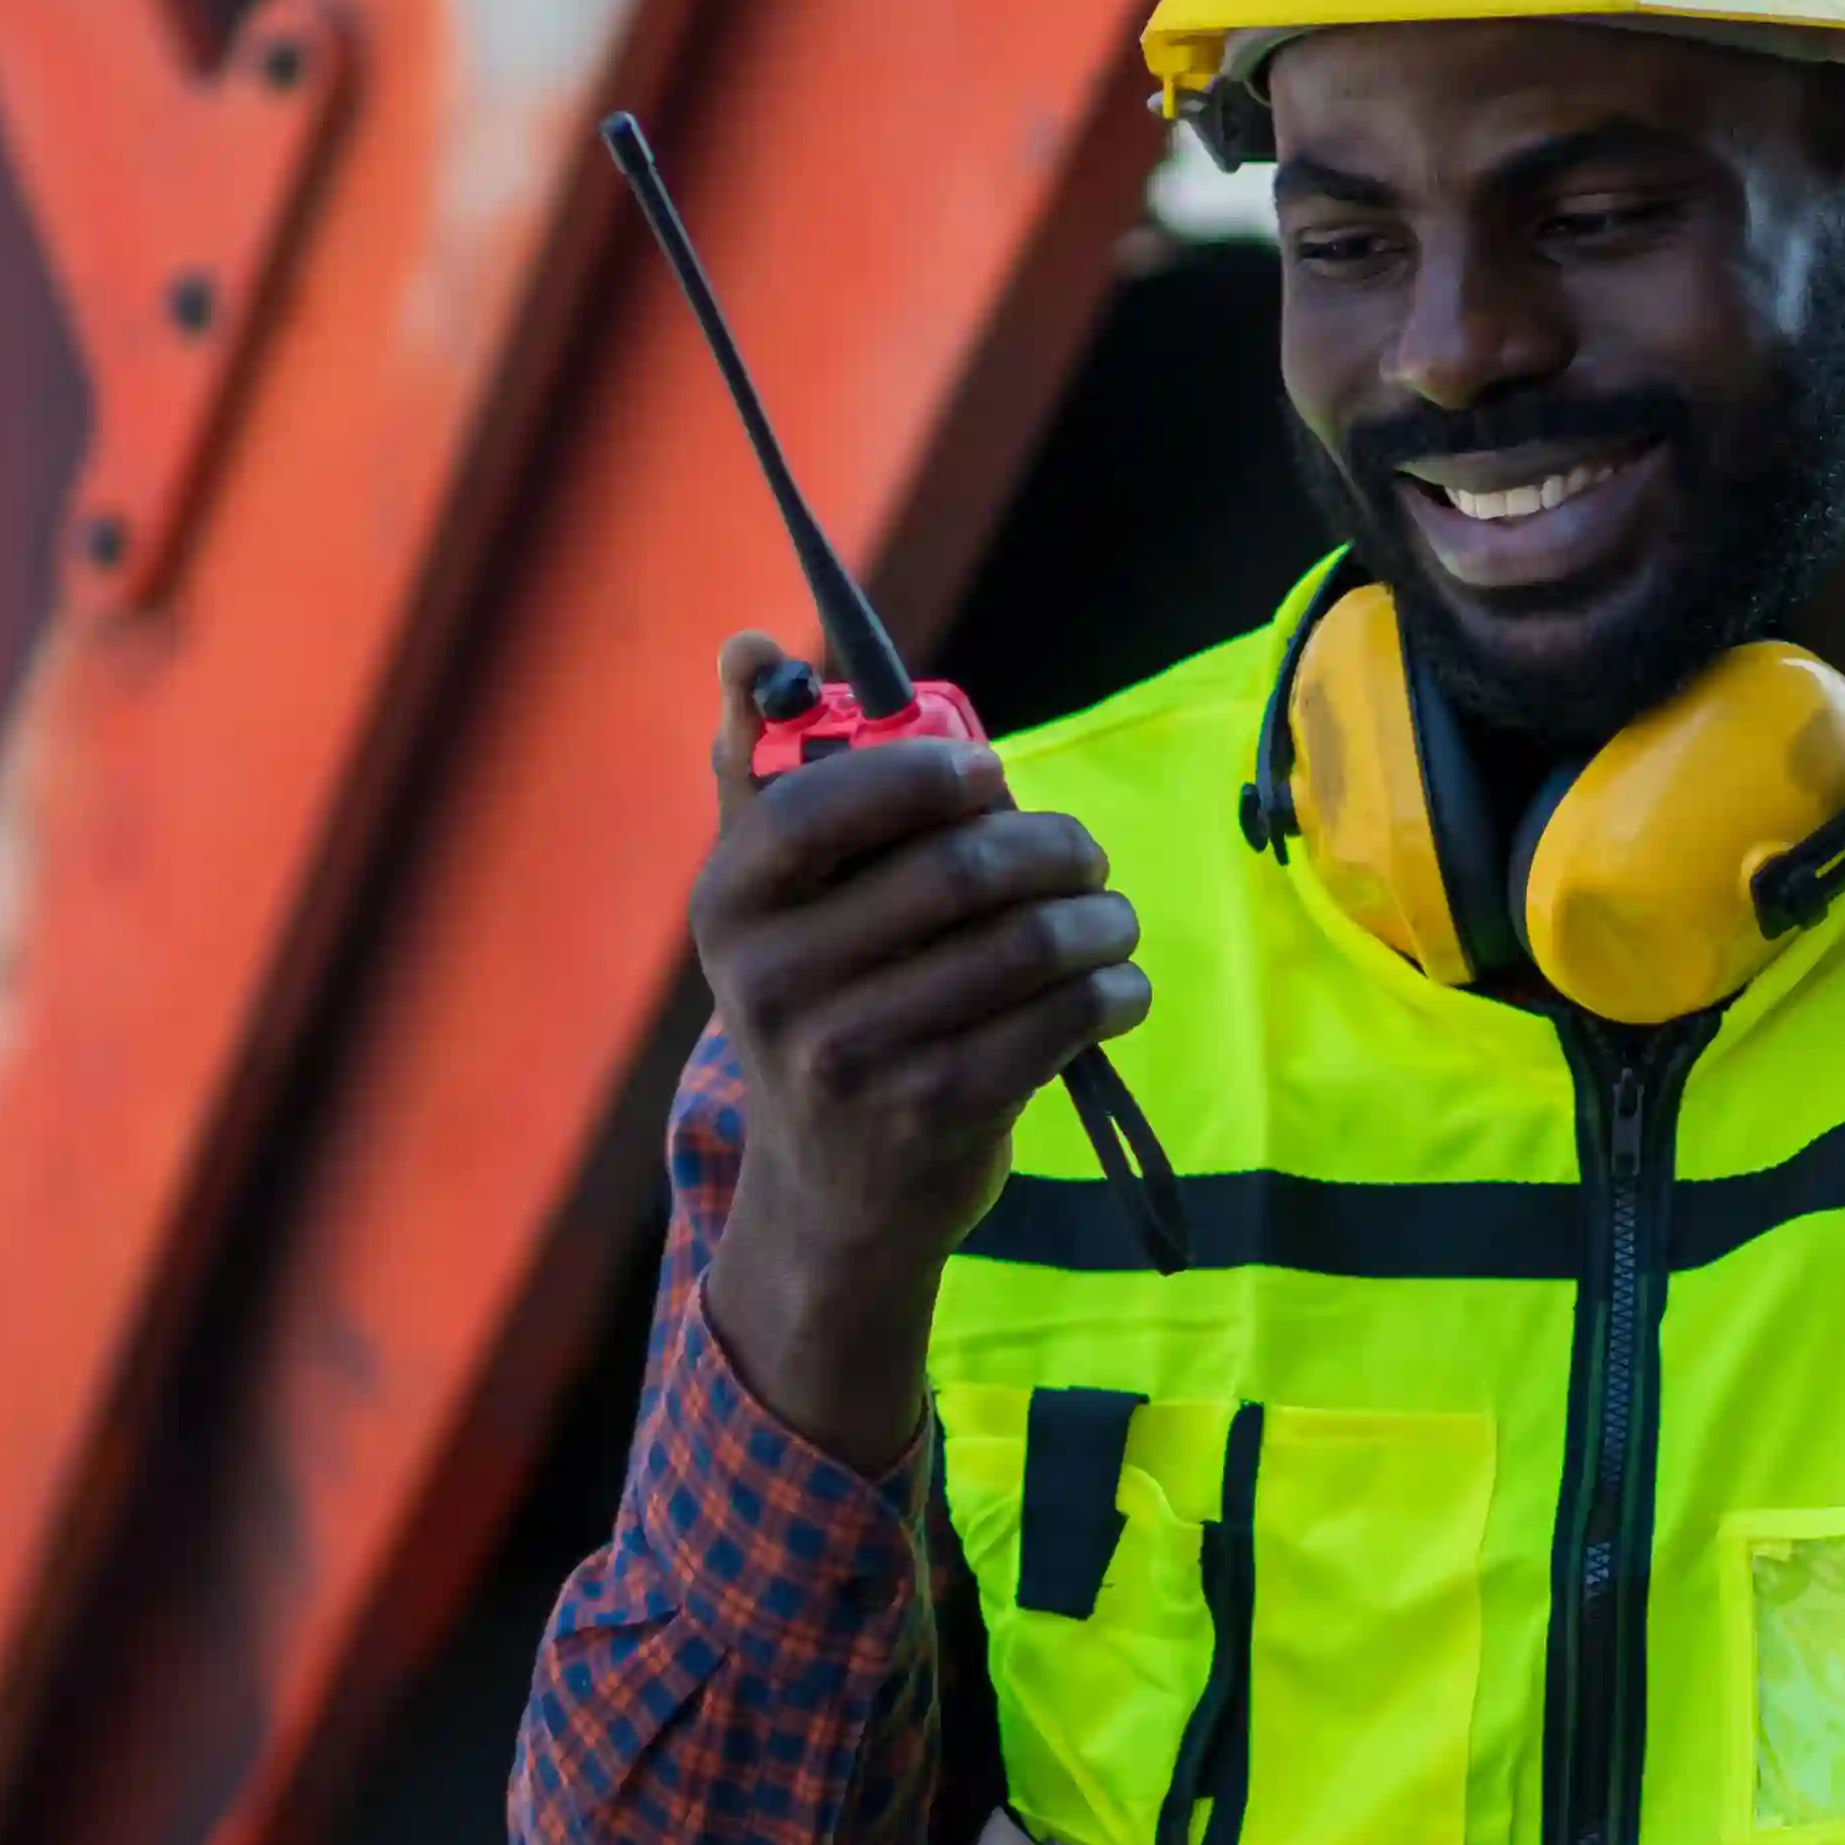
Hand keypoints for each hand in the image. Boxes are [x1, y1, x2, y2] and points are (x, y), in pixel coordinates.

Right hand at [688, 634, 1144, 1473]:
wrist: (831, 1199)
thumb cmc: (820, 1005)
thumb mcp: (770, 902)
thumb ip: (764, 767)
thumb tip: (747, 646)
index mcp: (729, 904)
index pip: (827, 805)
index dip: (929, 775)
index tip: (990, 776)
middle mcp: (774, 983)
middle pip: (959, 871)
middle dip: (1052, 847)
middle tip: (1085, 854)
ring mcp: (854, 1059)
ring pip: (1028, 944)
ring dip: (1100, 918)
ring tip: (1109, 917)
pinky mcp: (937, 1117)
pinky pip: (1064, 1019)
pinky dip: (1114, 989)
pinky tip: (1115, 985)